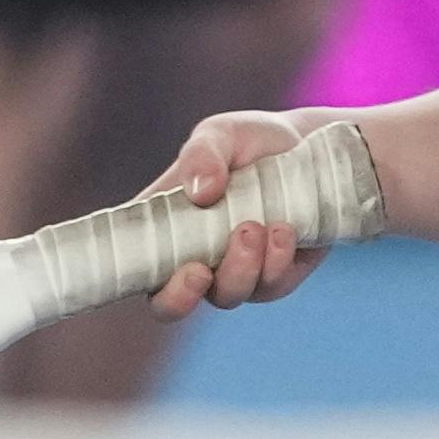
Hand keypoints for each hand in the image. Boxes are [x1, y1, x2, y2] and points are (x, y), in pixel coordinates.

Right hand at [143, 109, 335, 320]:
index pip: (133, 263)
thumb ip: (202, 154)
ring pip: (227, 295)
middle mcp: (194, 256)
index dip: (128, 277)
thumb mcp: (222, 134)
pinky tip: (284, 230)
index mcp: (166, 224)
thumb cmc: (251, 140)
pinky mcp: (275, 276)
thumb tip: (199, 193)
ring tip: (254, 227)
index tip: (152, 268)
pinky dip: (275, 262)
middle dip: (181, 297)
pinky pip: (270, 287)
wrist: (311, 147)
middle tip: (198, 270)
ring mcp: (234, 271)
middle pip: (169, 304)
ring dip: (239, 269)